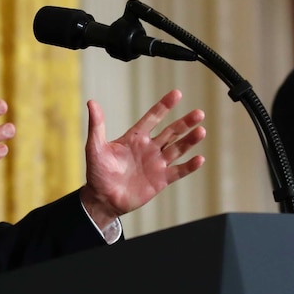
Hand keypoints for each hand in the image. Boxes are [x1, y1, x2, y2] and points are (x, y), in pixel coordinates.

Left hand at [80, 89, 205, 228]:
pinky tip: (199, 158)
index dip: (164, 106)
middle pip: (171, 131)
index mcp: (135, 137)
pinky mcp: (161, 180)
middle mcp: (149, 148)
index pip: (153, 117)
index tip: (177, 94)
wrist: (103, 199)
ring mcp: (156, 163)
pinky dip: (189, 166)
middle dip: (185, 123)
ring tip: (201, 131)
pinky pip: (178, 171)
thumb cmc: (98, 173)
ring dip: (189, 141)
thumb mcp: (95, 147)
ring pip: (177, 149)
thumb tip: (91, 102)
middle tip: (199, 113)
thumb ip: (97, 126)